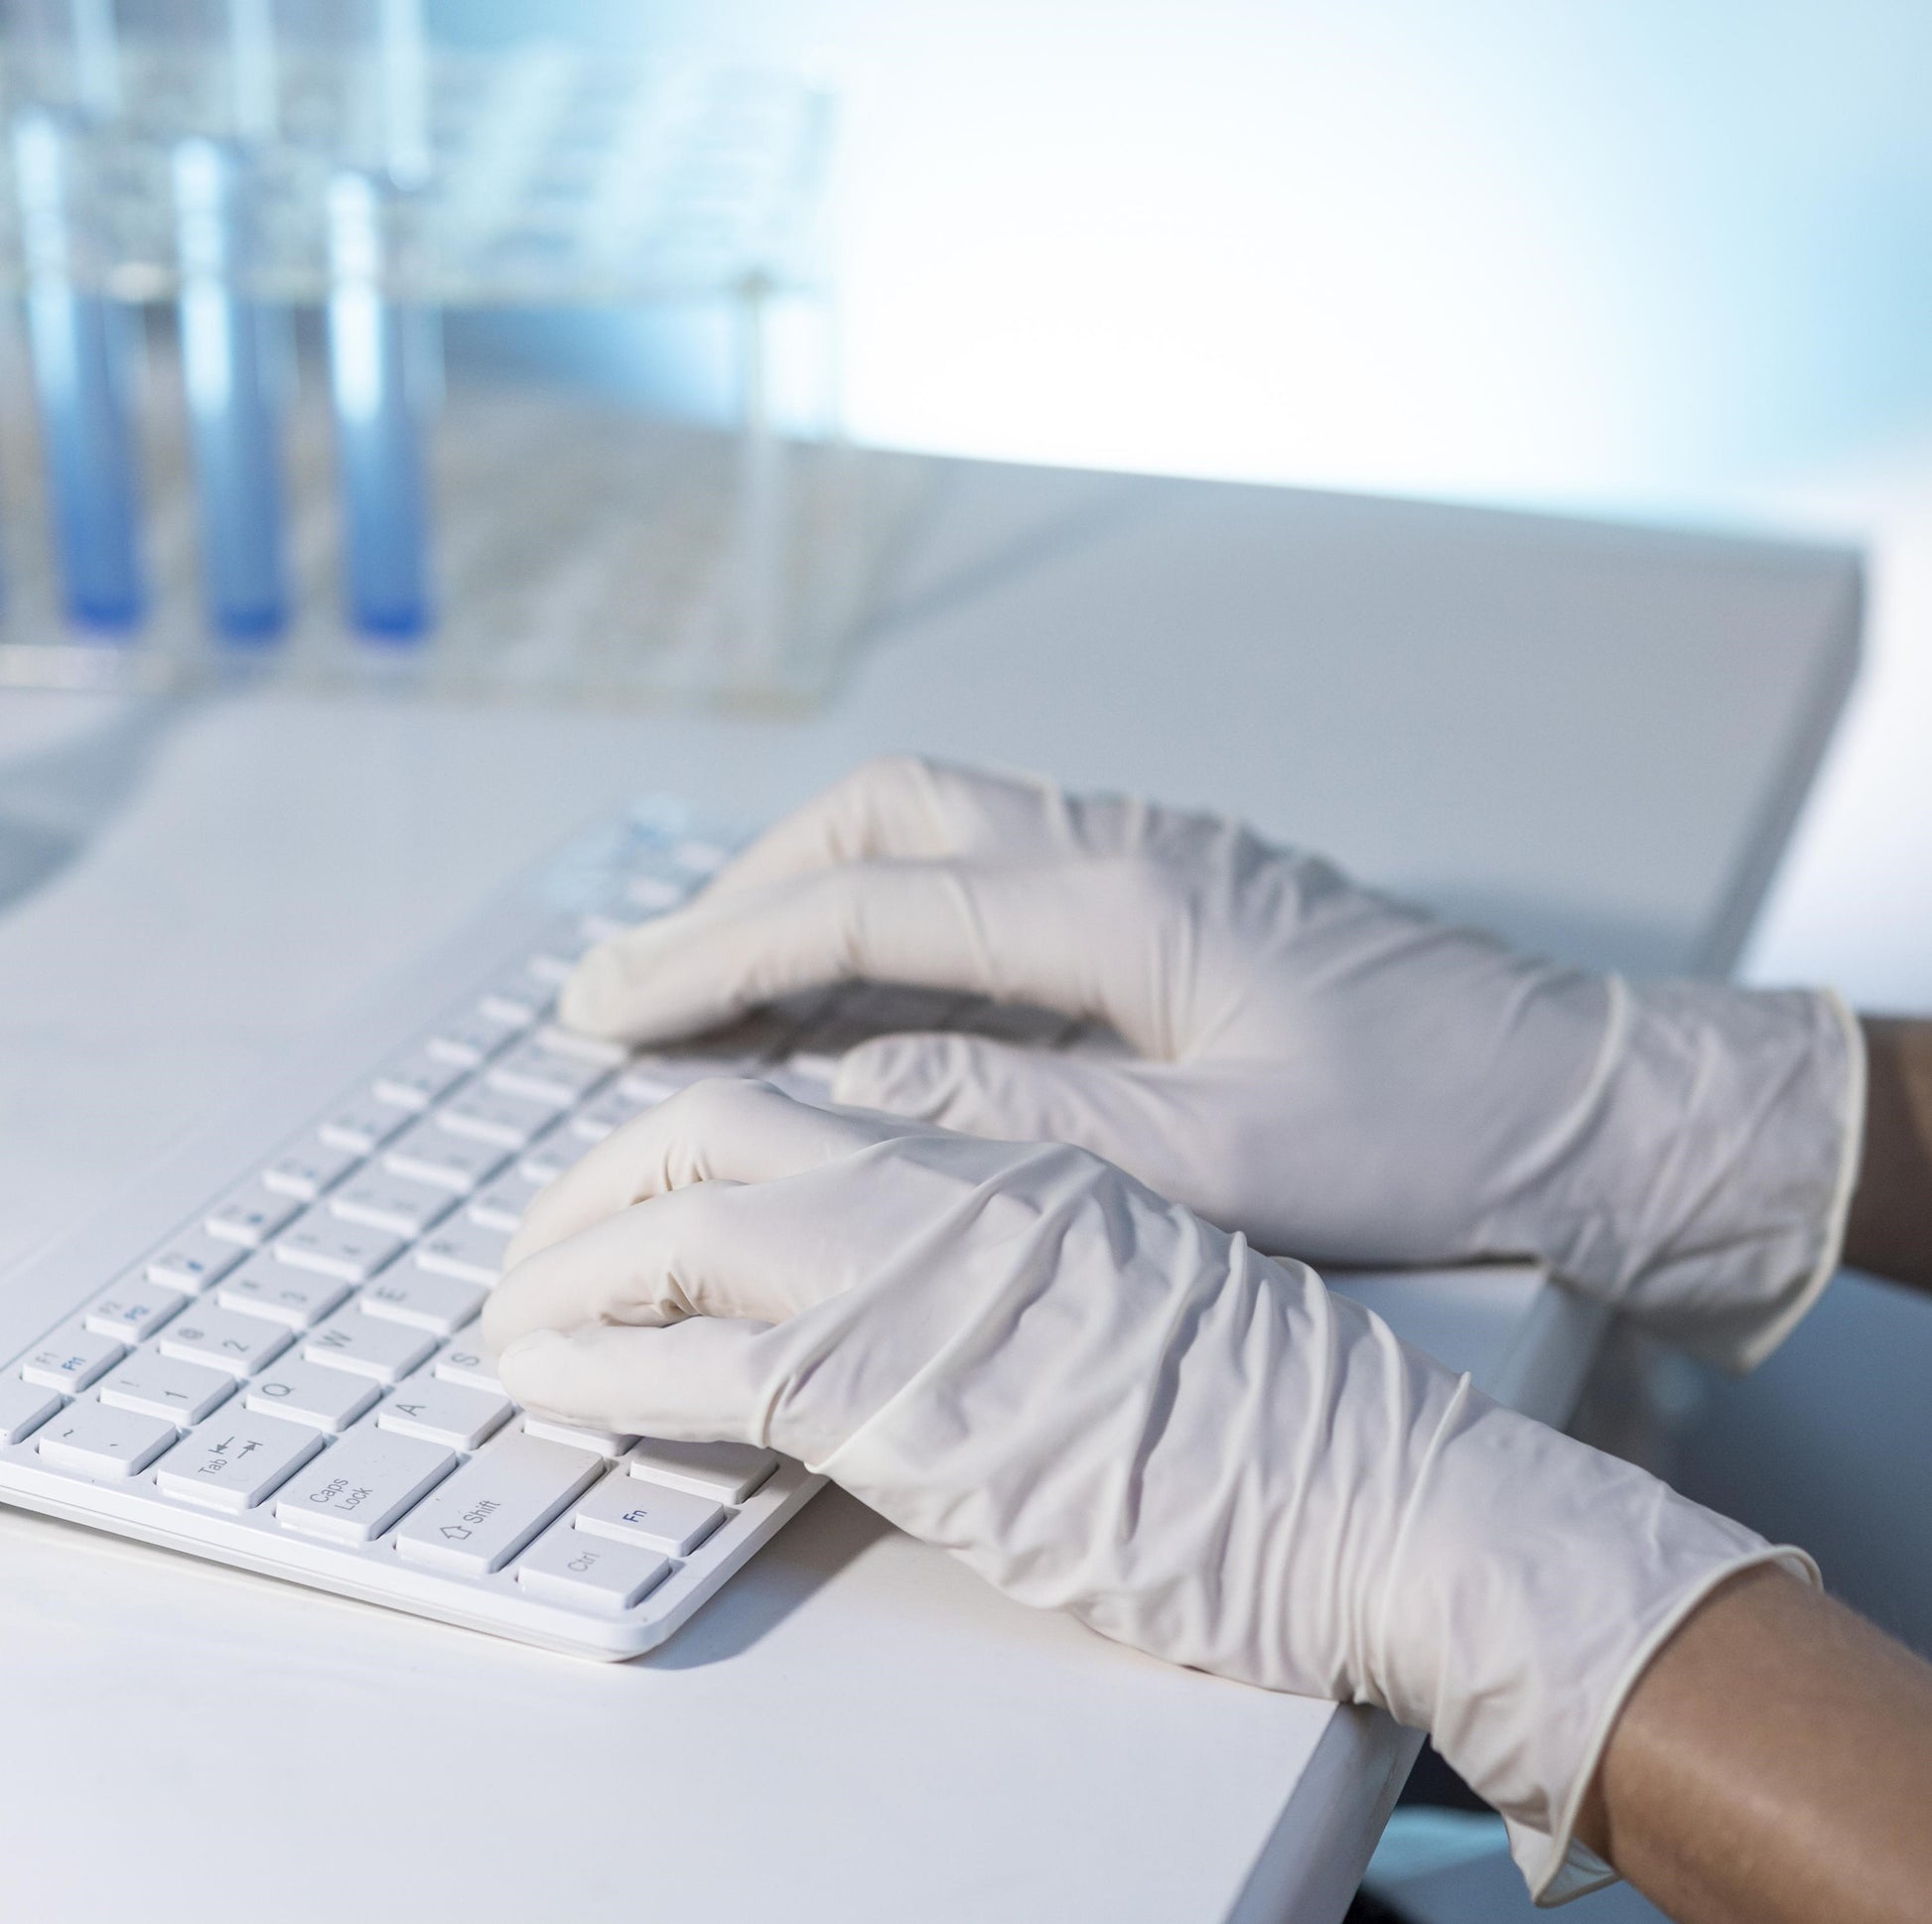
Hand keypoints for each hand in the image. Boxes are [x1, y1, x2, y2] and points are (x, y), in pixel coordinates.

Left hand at [485, 1078, 1801, 1901]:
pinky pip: (694, 1358)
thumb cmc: (1285, 1422)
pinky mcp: (896, 1396)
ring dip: (565, 1262)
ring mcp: (922, 1278)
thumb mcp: (1139, 1292)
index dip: (696, 1122)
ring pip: (679, 1210)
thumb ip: (1014, 1263)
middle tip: (540, 1240)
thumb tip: (910, 1291)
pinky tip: (543, 1383)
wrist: (1380, 1494)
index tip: (636, 1173)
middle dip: (598, 1173)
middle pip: (717, 1118)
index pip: (813, 1094)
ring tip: (508, 1317)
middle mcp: (956, 1186)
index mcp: (1018, 1156)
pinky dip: (592, 1364)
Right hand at [560, 757, 1862, 1368]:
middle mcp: (1124, 842)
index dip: (716, 960)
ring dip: (811, 888)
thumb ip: (1021, 1120)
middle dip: (741, 894)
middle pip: (880, 820)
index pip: (865, 911)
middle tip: (639, 985)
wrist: (1581, 1098)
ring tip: (718, 978)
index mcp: (1122, 901)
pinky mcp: (1177, 885)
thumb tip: (844, 1096)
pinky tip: (864, 981)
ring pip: (933, 826)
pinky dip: (896, 910)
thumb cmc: (1424, 1135)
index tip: (603, 1010)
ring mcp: (1153, 850)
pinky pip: (995, 864)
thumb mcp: (1215, 1164)